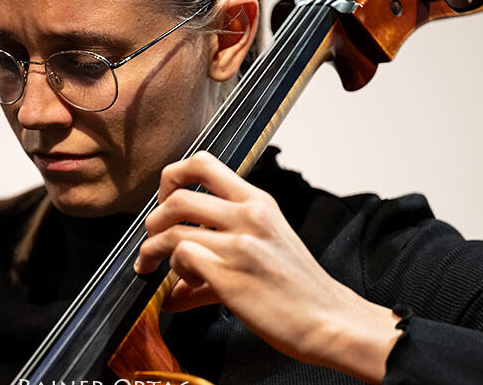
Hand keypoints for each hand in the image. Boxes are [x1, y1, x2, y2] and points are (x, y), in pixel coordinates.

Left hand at [134, 151, 401, 383]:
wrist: (330, 320)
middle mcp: (248, 215)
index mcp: (258, 202)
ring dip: (152, 250)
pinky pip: (181, 257)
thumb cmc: (299, 288)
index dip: (173, 176)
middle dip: (154, 219)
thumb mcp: (268, 246)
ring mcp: (239, 244)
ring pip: (173, 229)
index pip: (203, 163)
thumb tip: (178, 281)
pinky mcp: (230, 274)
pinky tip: (183, 286)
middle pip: (178, 196)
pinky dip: (172, 272)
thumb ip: (222, 249)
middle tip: (153, 239)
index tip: (166, 199)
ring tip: (152, 266)